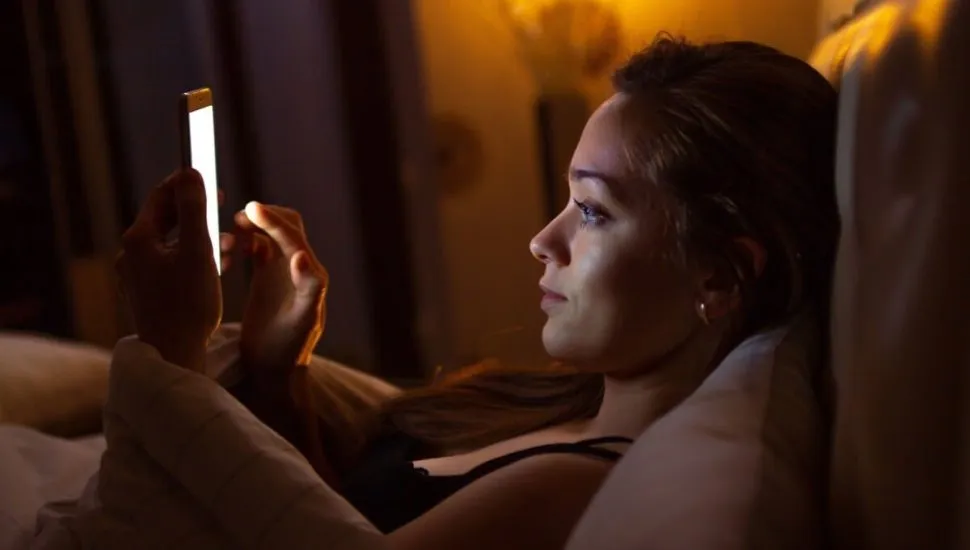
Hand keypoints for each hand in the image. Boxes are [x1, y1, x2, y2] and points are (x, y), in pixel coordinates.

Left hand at [116, 169, 222, 371]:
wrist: (174, 353)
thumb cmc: (188, 304)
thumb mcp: (198, 250)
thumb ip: (194, 209)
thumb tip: (191, 173)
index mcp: (139, 239)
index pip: (161, 196)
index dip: (186, 184)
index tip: (212, 179)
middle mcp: (131, 254)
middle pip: (165, 219)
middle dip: (196, 212)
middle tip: (223, 207)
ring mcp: (137, 275)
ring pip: (171, 243)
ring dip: (200, 237)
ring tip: (230, 243)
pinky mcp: (147, 292)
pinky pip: (170, 263)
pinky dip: (193, 258)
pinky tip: (217, 266)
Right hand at [223, 201, 327, 378]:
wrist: (274, 371)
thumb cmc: (289, 349)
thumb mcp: (302, 321)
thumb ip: (308, 287)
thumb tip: (301, 256)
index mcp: (310, 274)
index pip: (293, 235)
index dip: (272, 220)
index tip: (248, 209)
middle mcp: (298, 268)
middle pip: (285, 226)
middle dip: (262, 217)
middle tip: (236, 219)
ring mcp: (281, 272)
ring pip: (267, 235)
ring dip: (249, 229)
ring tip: (227, 241)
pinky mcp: (265, 279)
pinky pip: (255, 249)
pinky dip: (242, 242)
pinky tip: (226, 253)